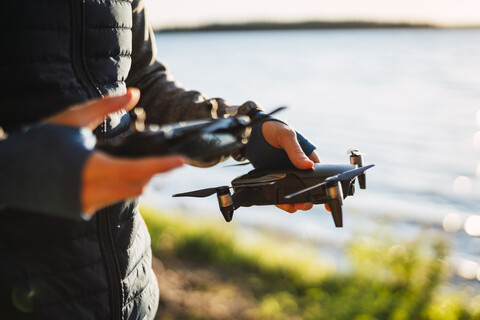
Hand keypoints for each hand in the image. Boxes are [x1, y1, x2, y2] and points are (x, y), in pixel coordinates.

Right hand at [46, 88, 183, 215]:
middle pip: (137, 185)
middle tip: (172, 161)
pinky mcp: (81, 211)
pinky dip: (124, 187)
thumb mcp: (72, 118)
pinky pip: (113, 200)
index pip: (135, 170)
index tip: (181, 160)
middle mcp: (89, 190)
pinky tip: (125, 174)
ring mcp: (85, 204)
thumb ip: (106, 106)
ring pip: (127, 194)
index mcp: (89, 166)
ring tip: (151, 165)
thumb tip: (135, 93)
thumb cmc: (39, 141)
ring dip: (140, 180)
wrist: (7, 174)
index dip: (160, 165)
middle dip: (155, 172)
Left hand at [261, 120, 319, 212]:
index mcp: (309, 158)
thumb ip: (296, 151)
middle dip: (309, 201)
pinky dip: (281, 202)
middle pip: (309, 190)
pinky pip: (281, 194)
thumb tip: (308, 165)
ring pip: (296, 195)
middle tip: (302, 204)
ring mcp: (288, 176)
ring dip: (295, 204)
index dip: (324, 190)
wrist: (253, 132)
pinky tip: (279, 203)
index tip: (328, 203)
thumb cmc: (274, 129)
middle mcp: (300, 169)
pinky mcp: (276, 180)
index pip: (320, 176)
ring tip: (291, 206)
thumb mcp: (287, 137)